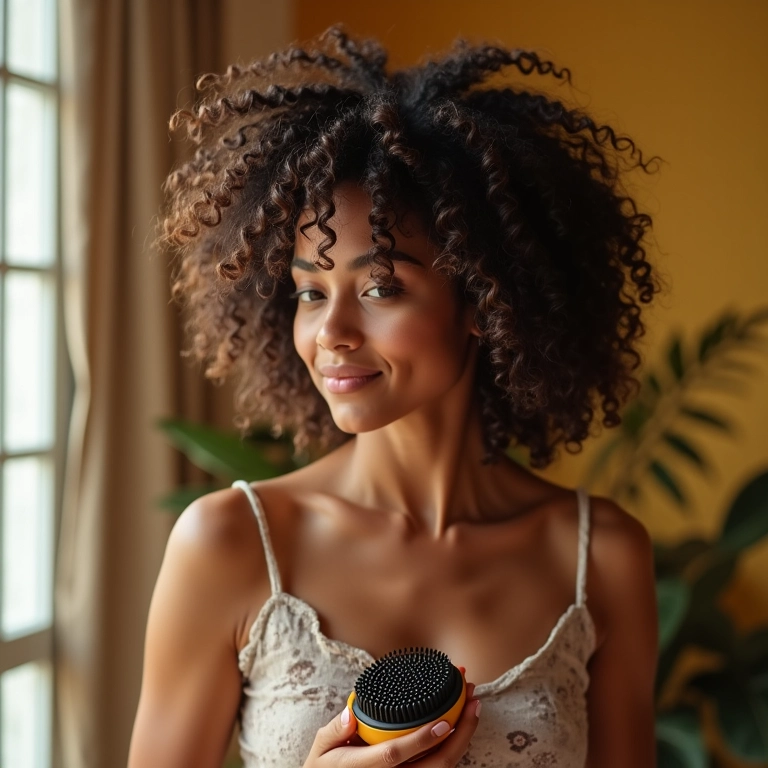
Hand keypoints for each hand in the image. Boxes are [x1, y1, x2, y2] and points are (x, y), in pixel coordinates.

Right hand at [303, 680, 480, 766]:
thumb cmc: (326, 767)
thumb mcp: (321, 748)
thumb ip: (335, 730)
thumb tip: (350, 715)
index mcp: (366, 767)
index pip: (397, 754)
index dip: (421, 740)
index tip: (443, 722)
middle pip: (436, 764)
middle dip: (461, 732)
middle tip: (472, 698)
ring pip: (443, 765)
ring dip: (463, 735)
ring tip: (472, 704)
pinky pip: (438, 763)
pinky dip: (456, 742)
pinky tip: (462, 721)